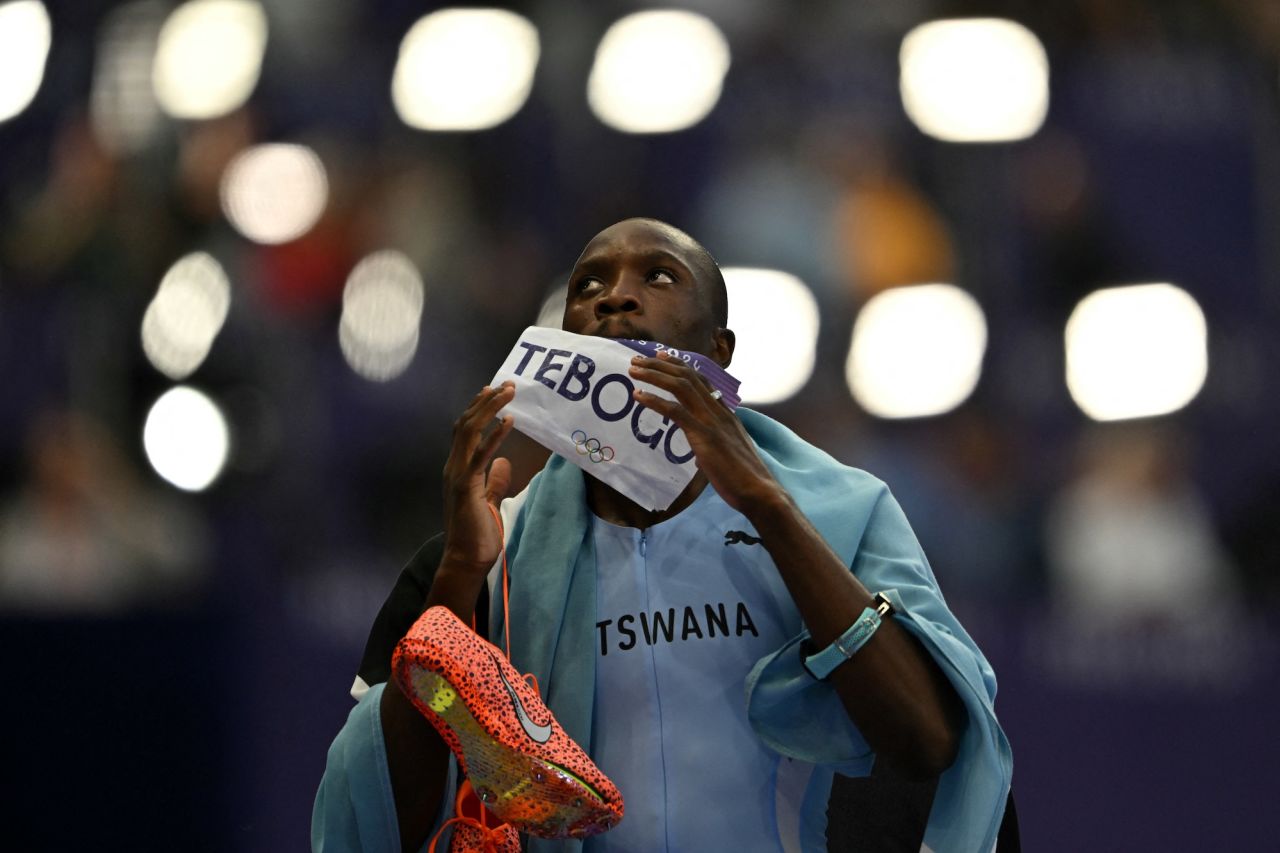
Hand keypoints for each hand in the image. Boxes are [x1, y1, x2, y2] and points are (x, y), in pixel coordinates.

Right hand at [440, 382, 515, 575]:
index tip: (493, 391)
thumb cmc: (477, 534)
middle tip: (506, 384)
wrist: (466, 559)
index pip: (465, 431)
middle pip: (466, 424)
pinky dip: (494, 436)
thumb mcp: (489, 501)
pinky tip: (508, 421)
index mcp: (458, 469)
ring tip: (507, 393)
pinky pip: (480, 455)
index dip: (478, 409)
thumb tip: (503, 463)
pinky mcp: (465, 486)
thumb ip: (494, 481)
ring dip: (489, 409)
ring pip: (470, 432)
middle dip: (485, 402)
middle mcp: (453, 467)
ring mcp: (457, 475)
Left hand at [628, 352, 782, 515]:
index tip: (662, 357)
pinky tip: (638, 396)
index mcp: (726, 413)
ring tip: (633, 370)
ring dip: (654, 375)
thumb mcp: (729, 452)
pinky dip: (654, 400)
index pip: (702, 380)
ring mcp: (711, 421)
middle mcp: (719, 411)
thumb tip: (702, 452)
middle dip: (661, 365)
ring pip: (681, 386)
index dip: (680, 366)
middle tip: (638, 359)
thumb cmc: (743, 477)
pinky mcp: (703, 435)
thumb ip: (715, 444)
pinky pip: (675, 410)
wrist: (758, 491)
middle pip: (688, 376)